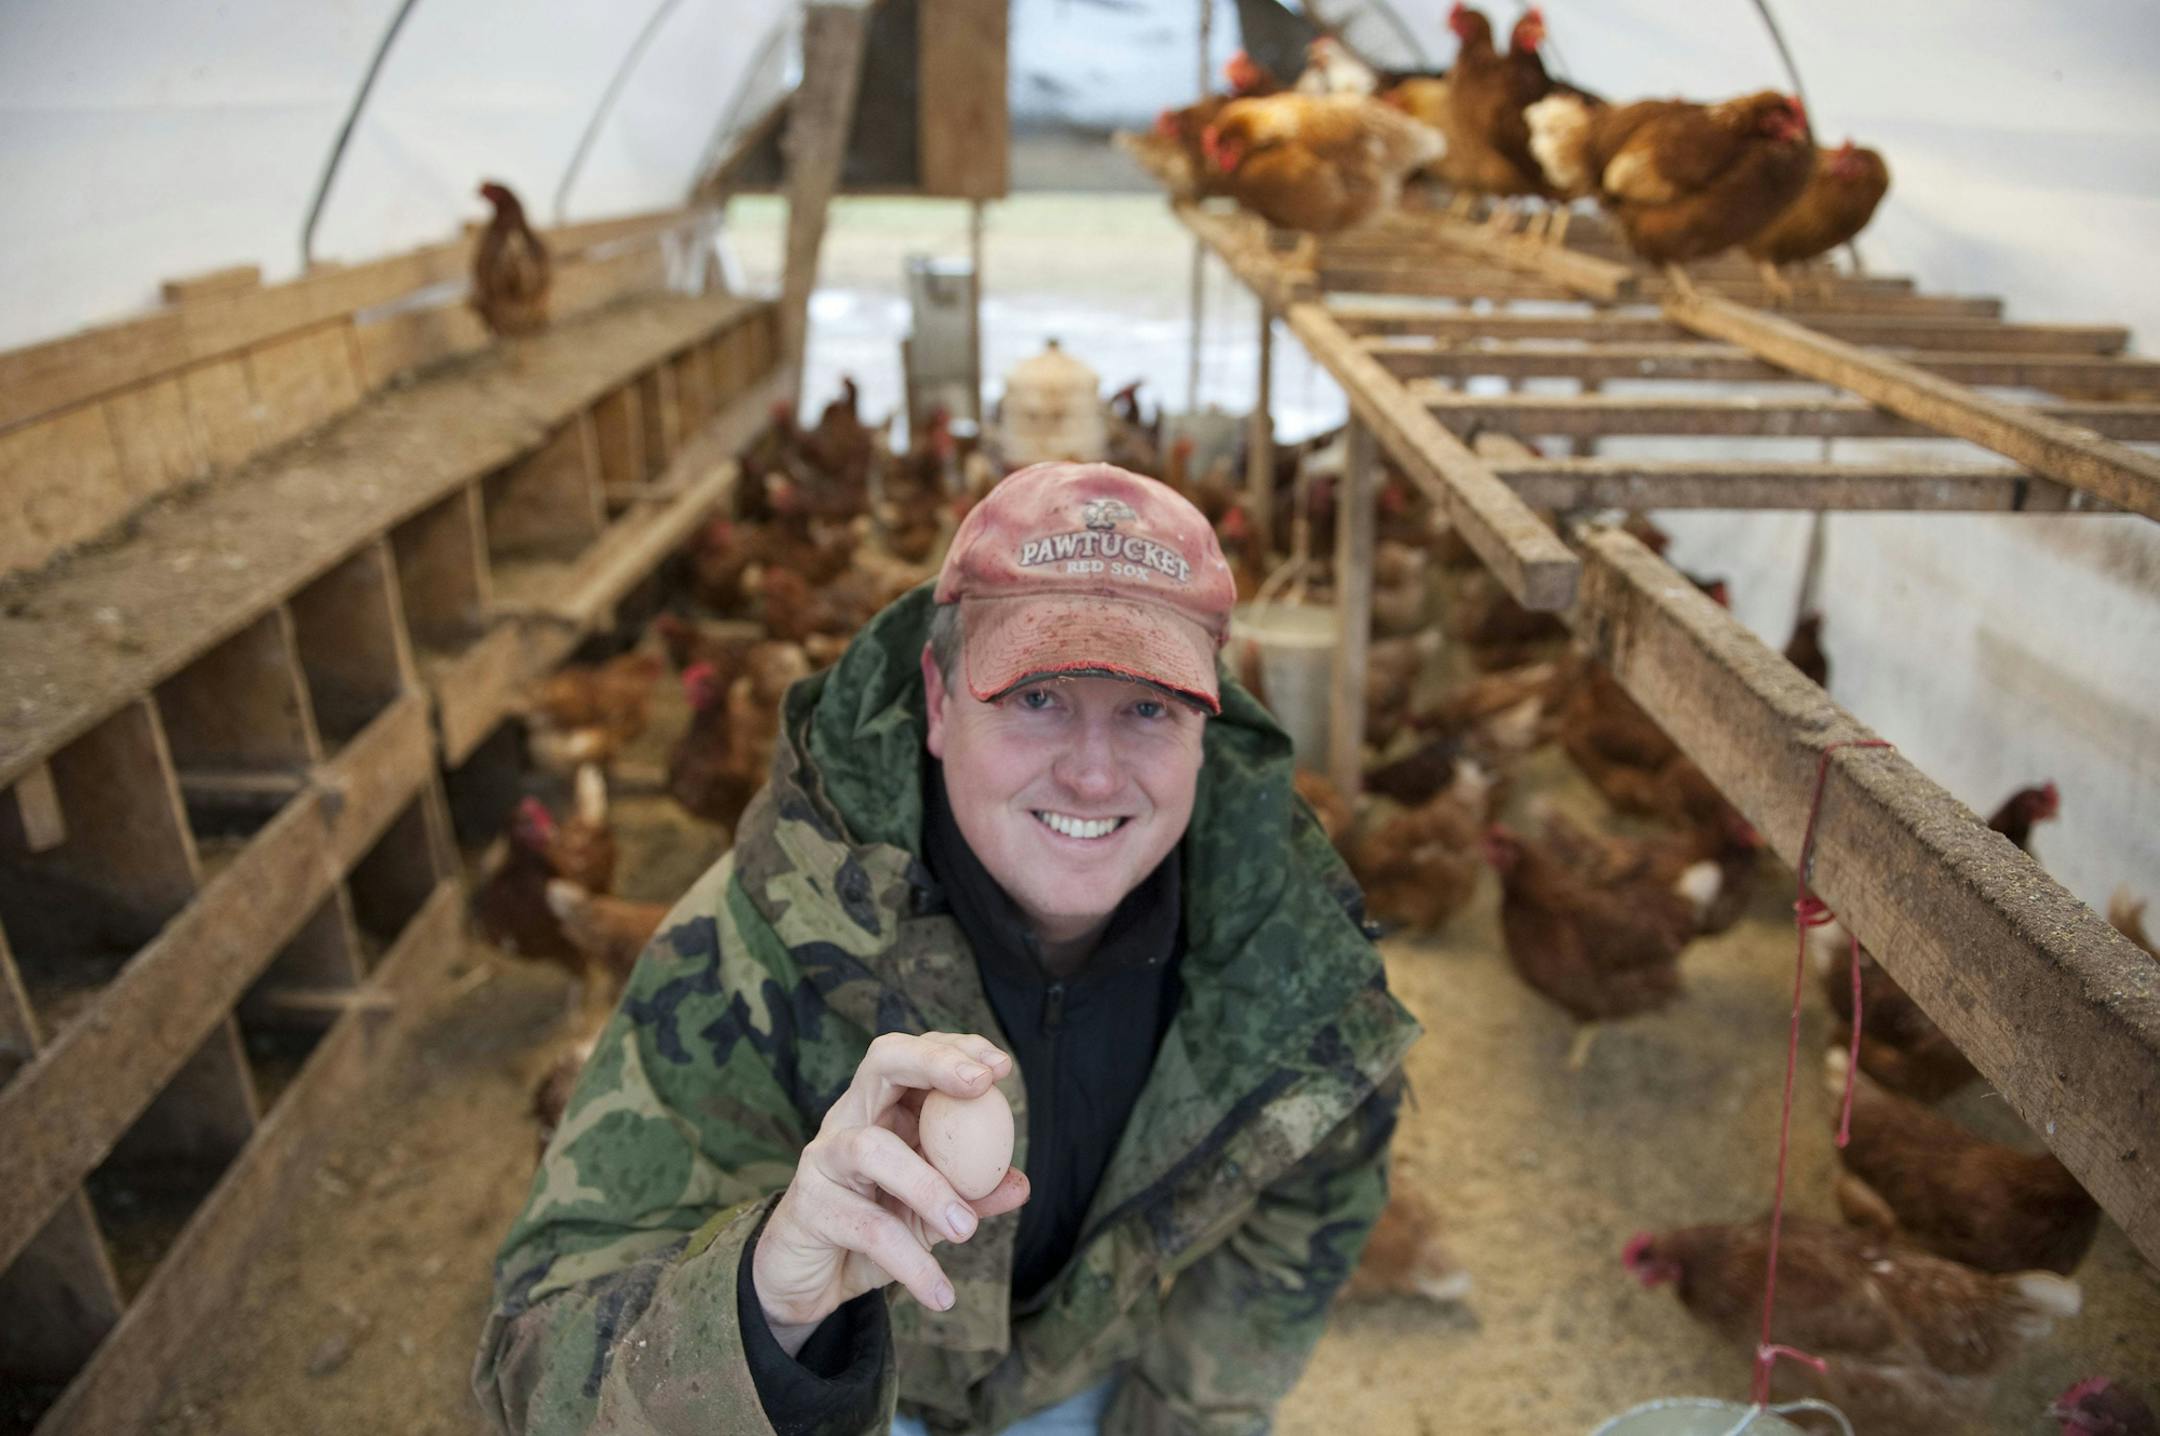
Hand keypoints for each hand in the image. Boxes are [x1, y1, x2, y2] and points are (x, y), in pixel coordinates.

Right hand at [751, 1031, 1029, 1356]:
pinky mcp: (808, 1207)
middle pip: (882, 1063)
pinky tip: (941, 1293)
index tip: (1001, 1067)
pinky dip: (911, 1262)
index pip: (915, 1056)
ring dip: (929, 1187)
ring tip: (966, 1232)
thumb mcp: (929, 1213)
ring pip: (873, 1148)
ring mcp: (824, 1158)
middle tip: (981, 1085)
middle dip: (934, 1062)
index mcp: (882, 1108)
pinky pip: (866, 1227)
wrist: (809, 1282)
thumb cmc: (873, 1229)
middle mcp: (849, 1119)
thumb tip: (1021, 1183)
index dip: (956, 1050)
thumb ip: (972, 1196)